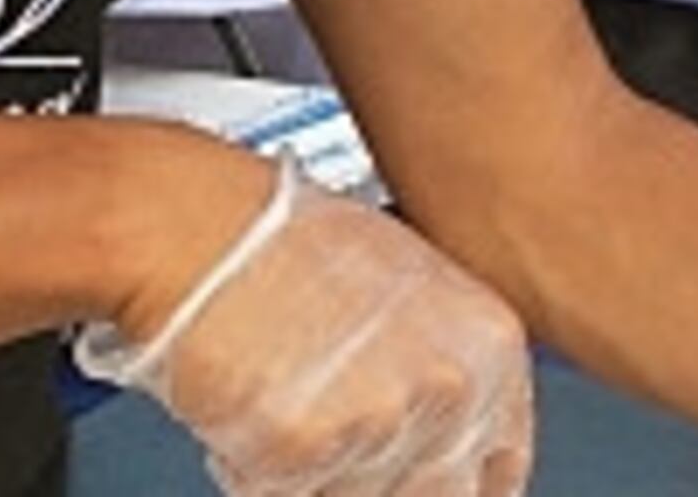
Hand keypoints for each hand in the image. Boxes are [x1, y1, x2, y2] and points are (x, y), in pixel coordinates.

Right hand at [75, 160, 532, 495]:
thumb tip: (441, 426)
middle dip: (380, 483)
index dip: (457, 483)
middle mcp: (448, 389)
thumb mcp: (406, 283)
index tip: (431, 486)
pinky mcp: (304, 454)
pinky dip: (253, 469)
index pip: (501, 466)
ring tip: (280, 395)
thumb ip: (440, 363)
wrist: (196, 227)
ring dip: (313, 473)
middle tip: (335, 439)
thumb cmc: (282, 234)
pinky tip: (243, 403)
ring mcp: (380, 425)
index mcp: (489, 345)